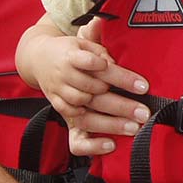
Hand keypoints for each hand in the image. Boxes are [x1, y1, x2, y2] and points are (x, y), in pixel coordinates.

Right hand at [61, 17, 151, 150]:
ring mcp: (59, 92)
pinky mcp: (58, 107)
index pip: (97, 66)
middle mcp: (64, 75)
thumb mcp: (85, 41)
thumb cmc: (71, 50)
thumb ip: (102, 47)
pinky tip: (109, 141)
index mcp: (72, 55)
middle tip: (143, 112)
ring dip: (110, 122)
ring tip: (132, 127)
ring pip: (85, 111)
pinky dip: (90, 133)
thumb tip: (116, 57)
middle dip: (121, 105)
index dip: (120, 75)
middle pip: (94, 92)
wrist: (38, 58)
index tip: (142, 85)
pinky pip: (73, 124)